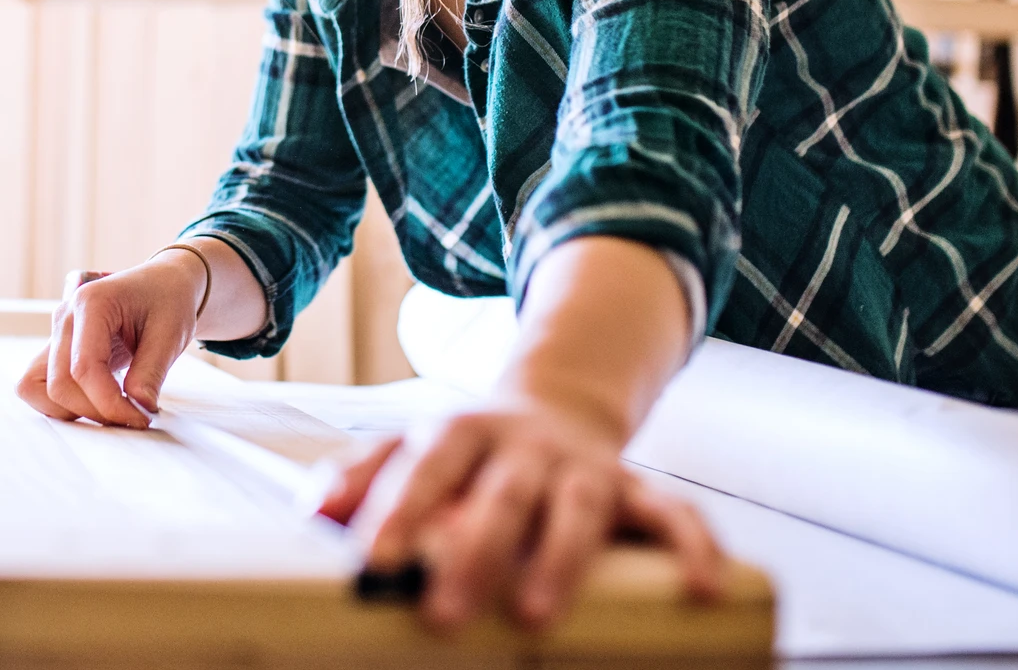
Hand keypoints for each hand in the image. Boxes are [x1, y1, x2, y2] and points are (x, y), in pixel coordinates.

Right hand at [15, 255, 205, 427]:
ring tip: (114, 409)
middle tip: (134, 417)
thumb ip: (151, 372)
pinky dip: (65, 404)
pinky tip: (99, 402)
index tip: (140, 418)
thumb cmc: (168, 299)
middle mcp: (65, 317)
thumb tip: (138, 408)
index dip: (109, 403)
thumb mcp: (170, 333)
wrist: (164, 284)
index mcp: (91, 303)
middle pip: (59, 384)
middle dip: (95, 411)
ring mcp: (57, 334)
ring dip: (74, 410)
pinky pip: (41, 385)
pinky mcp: (57, 349)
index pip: (83, 368)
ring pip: (39, 388)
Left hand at [319, 401, 723, 630]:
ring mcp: (584, 466)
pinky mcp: (636, 488)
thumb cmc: (470, 448)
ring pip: (580, 507)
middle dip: (474, 553)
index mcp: (460, 431)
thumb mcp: (411, 446)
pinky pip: (674, 511)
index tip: (371, 562)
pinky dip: (694, 546)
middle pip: (502, 493)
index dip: (398, 510)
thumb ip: (363, 474)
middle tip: (444, 614)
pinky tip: (702, 589)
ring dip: (561, 560)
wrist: (556, 402)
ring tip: (535, 615)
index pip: (426, 466)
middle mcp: (525, 446)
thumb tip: (315, 509)